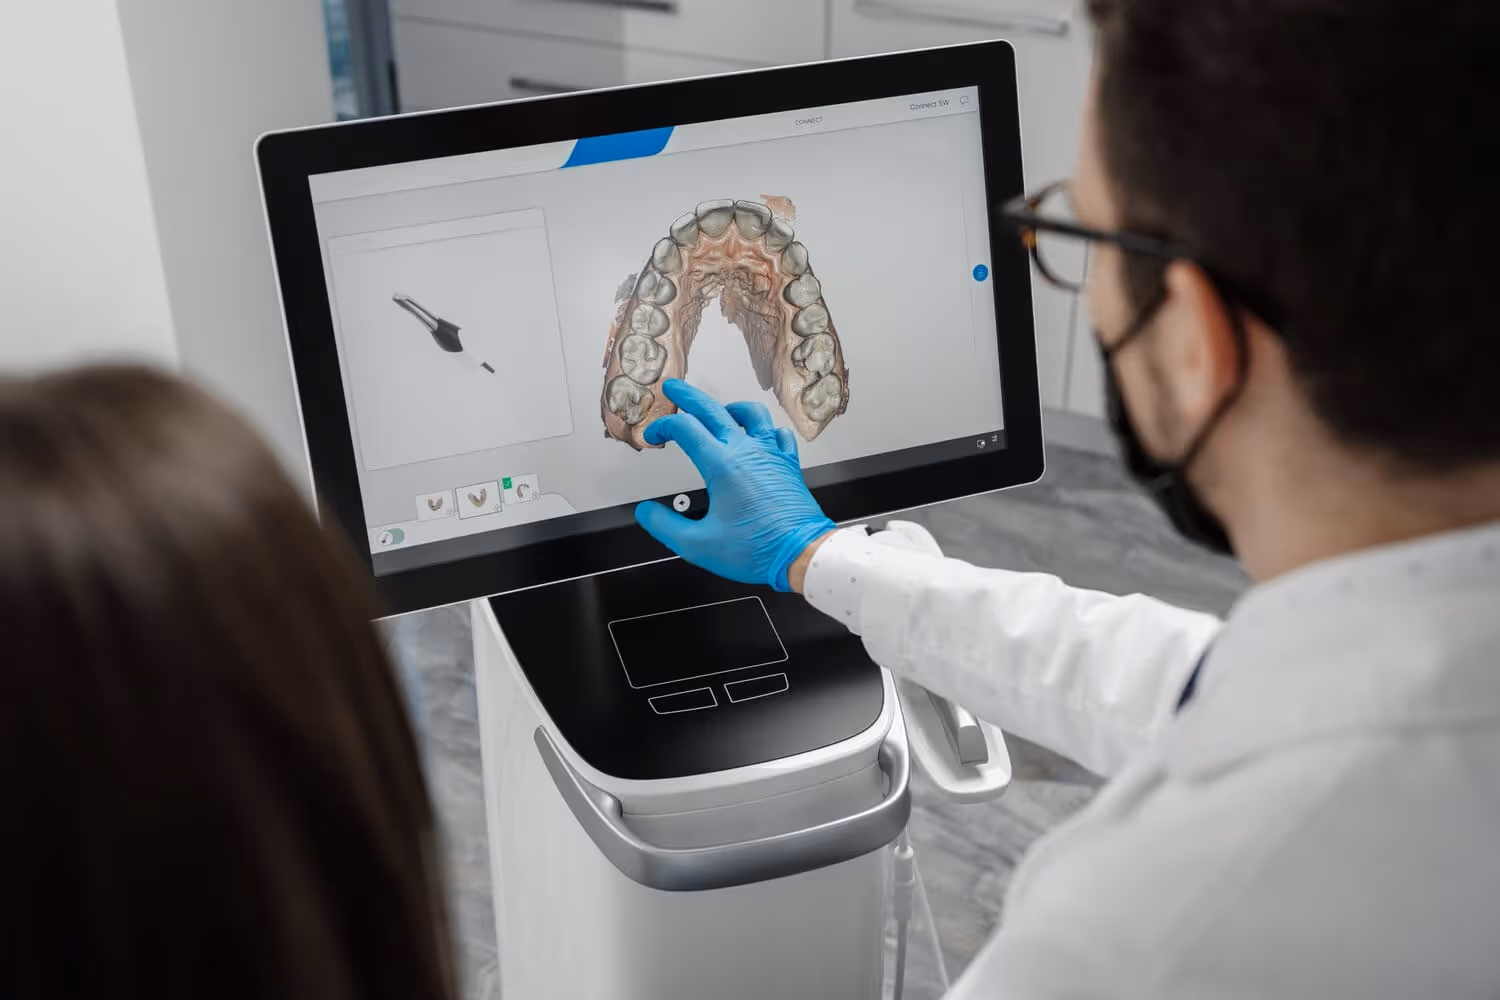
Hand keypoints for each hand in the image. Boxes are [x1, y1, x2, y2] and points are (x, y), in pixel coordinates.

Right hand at [635, 380, 835, 591]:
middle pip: (712, 409)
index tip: (654, 436)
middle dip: (688, 395)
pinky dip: (765, 428)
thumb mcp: (698, 545)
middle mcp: (747, 451)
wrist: (801, 554)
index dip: (662, 427)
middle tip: (674, 388)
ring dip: (729, 407)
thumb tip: (647, 512)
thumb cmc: (758, 549)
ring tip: (719, 410)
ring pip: (751, 412)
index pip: (685, 428)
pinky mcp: (788, 464)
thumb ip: (665, 526)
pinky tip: (760, 435)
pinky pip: (778, 433)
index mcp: (722, 465)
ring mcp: (771, 454)